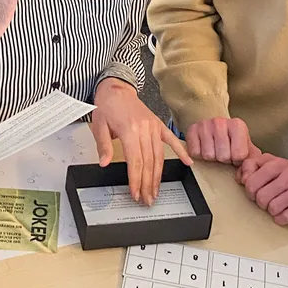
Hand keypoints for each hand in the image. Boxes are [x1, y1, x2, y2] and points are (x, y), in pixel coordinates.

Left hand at [91, 78, 191, 204]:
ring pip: (159, 156)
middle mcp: (144, 129)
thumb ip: (103, 146)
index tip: (136, 193)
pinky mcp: (158, 124)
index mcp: (129, 130)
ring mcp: (153, 126)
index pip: (135, 161)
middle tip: (147, 199)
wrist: (116, 88)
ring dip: (158, 176)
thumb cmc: (107, 106)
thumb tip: (104, 163)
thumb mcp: (98, 125)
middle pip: (149, 162)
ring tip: (156, 191)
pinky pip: (171, 140)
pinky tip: (188, 163)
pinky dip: (181, 151)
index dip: (136, 180)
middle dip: (148, 184)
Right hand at [186, 117, 258, 164]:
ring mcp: (205, 125)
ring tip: (215, 149)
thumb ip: (252, 162)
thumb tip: (246, 176)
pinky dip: (199, 154)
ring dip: (212, 157)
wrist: (217, 126)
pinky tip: (205, 147)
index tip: (235, 154)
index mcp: (238, 125)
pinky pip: (195, 153)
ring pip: (208, 155)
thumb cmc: (232, 140)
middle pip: (223, 156)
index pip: (239, 155)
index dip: (237, 160)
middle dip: (224, 159)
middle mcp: (220, 122)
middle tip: (224, 151)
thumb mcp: (247, 148)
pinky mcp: (192, 130)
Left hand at [237, 154, 287, 224]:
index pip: (251, 181)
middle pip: (260, 197)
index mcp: (277, 164)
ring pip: (272, 208)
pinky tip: (285, 212)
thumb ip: (253, 166)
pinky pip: (284, 218)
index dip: (249, 190)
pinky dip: (281, 218)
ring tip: (277, 205)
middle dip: (260, 202)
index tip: (255, 190)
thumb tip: (239, 178)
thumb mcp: (273, 164)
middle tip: (266, 200)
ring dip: (271, 210)